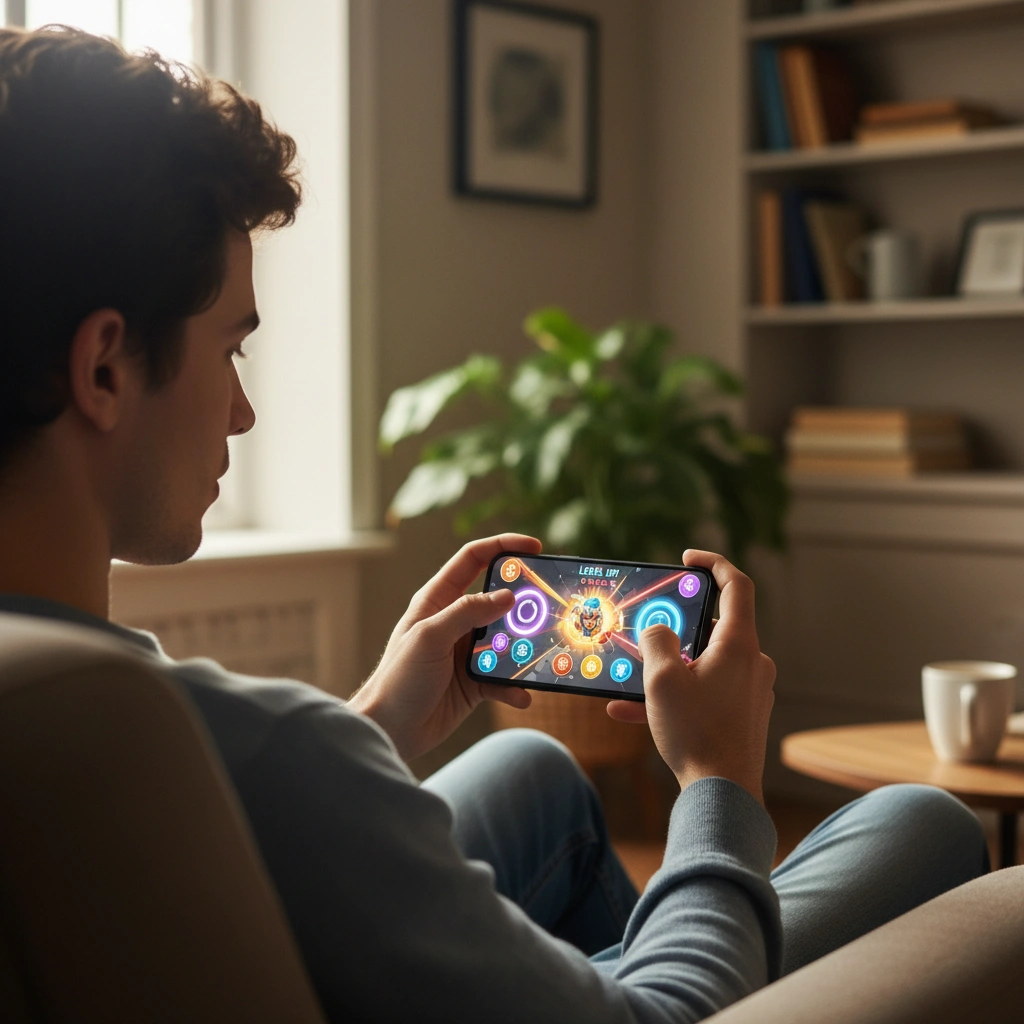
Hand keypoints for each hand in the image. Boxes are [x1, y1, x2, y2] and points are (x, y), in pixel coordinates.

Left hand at [348, 534, 540, 761]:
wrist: (389, 731)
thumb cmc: (398, 679)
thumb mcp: (430, 637)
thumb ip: (467, 613)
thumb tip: (507, 596)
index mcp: (437, 601)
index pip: (473, 560)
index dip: (502, 547)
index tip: (534, 546)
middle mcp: (454, 622)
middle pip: (497, 599)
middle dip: (524, 602)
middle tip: (547, 605)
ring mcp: (466, 652)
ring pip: (507, 640)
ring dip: (523, 648)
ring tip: (538, 655)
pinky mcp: (475, 681)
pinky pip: (504, 678)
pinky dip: (514, 686)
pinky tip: (521, 695)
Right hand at [607, 550, 775, 803]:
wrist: (722, 796)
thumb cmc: (695, 733)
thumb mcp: (662, 680)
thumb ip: (656, 642)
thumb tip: (659, 630)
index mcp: (739, 645)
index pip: (736, 585)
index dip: (713, 564)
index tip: (687, 560)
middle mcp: (752, 663)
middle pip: (714, 626)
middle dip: (675, 628)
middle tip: (647, 627)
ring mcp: (749, 690)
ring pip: (703, 664)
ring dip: (667, 668)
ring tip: (629, 678)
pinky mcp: (742, 715)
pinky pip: (703, 693)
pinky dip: (674, 696)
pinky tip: (630, 712)